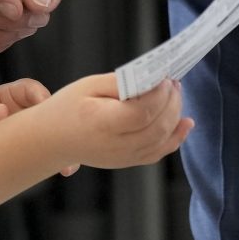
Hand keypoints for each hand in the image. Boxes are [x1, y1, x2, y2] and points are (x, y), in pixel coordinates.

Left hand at [0, 78, 74, 173]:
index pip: (32, 89)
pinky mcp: (44, 144)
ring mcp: (40, 126)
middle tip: (62, 136)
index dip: (40, 96)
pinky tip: (66, 170)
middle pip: (53, 108)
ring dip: (65, 144)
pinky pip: (58, 149)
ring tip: (68, 163)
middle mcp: (32, 107)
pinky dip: (63, 158)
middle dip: (59, 122)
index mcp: (15, 93)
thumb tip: (2, 111)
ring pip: (60, 131)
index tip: (44, 107)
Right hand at [47, 74, 192, 169]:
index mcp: (103, 123)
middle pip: (157, 127)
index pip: (143, 112)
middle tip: (173, 82)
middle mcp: (116, 145)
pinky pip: (158, 153)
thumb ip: (122, 81)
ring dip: (175, 115)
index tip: (165, 77)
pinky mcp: (128, 162)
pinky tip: (186, 122)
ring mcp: (123, 158)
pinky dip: (176, 138)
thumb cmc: (69, 107)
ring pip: (162, 140)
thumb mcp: (90, 85)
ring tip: (175, 93)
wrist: (52, 140)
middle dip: (172, 101)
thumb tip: (153, 78)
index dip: (160, 94)